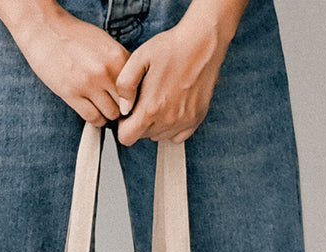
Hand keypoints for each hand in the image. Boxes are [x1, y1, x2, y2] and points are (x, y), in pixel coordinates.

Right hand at [9, 5, 130, 125]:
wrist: (47, 31)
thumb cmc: (75, 36)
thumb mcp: (105, 43)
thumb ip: (120, 63)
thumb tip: (132, 86)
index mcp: (116, 57)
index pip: (136, 88)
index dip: (133, 96)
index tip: (128, 99)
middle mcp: (105, 71)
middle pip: (125, 103)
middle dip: (122, 107)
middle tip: (116, 105)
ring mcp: (88, 84)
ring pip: (110, 114)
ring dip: (108, 114)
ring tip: (104, 108)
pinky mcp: (72, 95)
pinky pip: (93, 118)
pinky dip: (96, 120)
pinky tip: (94, 113)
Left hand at [115, 18, 230, 144]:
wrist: (202, 41)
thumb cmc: (170, 48)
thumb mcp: (137, 59)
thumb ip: (124, 86)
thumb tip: (123, 109)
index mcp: (150, 109)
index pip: (126, 137)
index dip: (123, 125)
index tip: (129, 110)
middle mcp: (167, 120)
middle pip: (143, 136)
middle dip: (139, 122)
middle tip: (145, 99)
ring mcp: (184, 121)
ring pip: (159, 136)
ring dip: (155, 124)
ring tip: (160, 99)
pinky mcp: (196, 118)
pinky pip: (177, 136)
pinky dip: (172, 127)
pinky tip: (172, 107)